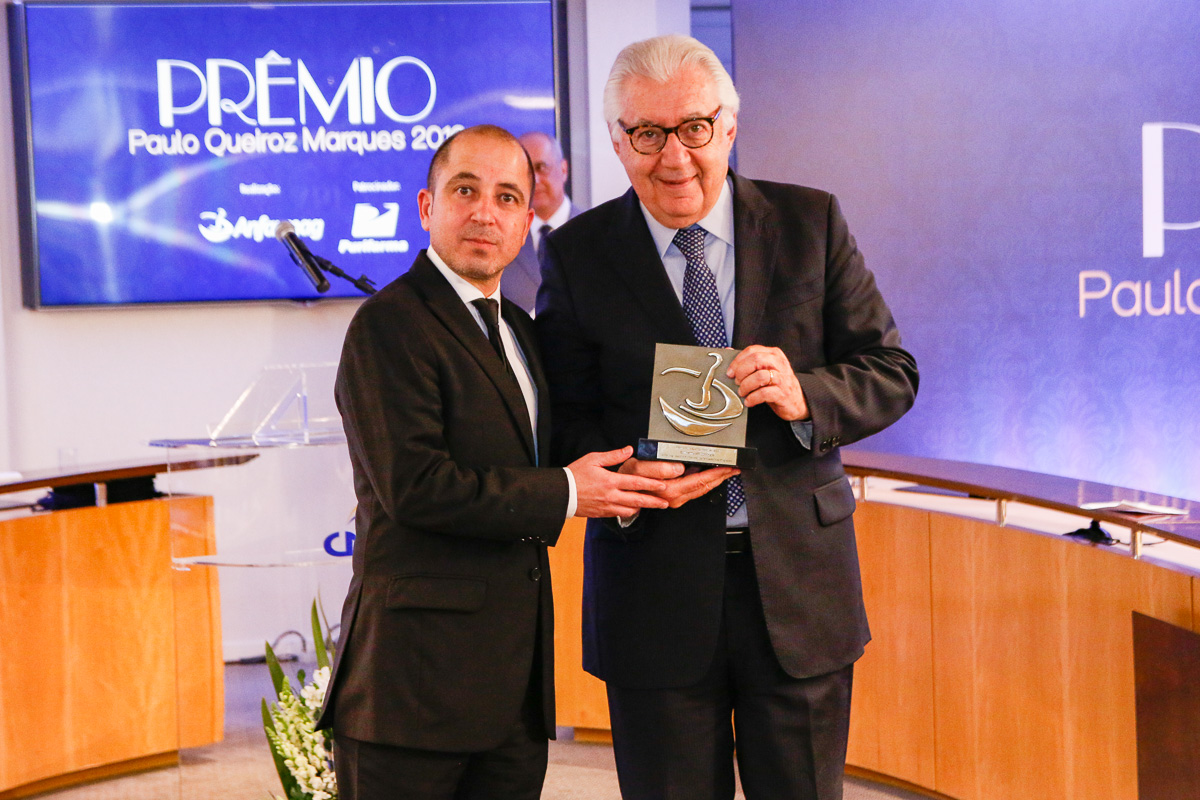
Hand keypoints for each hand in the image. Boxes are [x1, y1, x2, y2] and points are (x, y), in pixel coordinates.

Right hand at [568, 446, 670, 518]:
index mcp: (610, 481)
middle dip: (654, 502)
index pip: (636, 483)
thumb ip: (613, 455)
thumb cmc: (575, 475)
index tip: (663, 485)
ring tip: (650, 504)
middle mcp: (611, 496)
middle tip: (665, 502)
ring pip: (630, 510)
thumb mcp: (593, 459)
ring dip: (641, 507)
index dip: (652, 484)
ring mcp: (607, 506)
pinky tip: (632, 508)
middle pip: (638, 500)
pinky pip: (619, 514)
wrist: (561, 493)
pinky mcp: (602, 513)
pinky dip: (628, 511)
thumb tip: (628, 450)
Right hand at [618, 457, 739, 509]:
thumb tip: (679, 468)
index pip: (699, 481)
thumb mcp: (638, 468)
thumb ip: (658, 468)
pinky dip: (704, 484)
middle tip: (734, 469)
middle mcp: (673, 498)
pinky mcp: (673, 499)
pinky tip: (709, 478)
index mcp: (669, 490)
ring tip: (725, 472)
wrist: (617, 491)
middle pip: (703, 487)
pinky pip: (693, 492)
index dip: (716, 474)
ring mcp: (674, 500)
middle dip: (720, 478)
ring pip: (700, 491)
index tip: (728, 466)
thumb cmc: (627, 477)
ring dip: (714, 482)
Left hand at [727, 345, 808, 420]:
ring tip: (742, 393)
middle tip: (737, 382)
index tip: (730, 372)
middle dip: (742, 372)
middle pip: (756, 360)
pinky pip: (764, 393)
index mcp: (774, 354)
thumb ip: (749, 361)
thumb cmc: (776, 385)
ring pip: (760, 376)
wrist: (796, 403)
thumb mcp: (764, 370)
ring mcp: (783, 378)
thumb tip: (728, 350)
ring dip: (746, 386)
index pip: (753, 350)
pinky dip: (753, 398)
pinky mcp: (783, 393)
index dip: (738, 361)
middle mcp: (780, 363)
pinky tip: (749, 401)